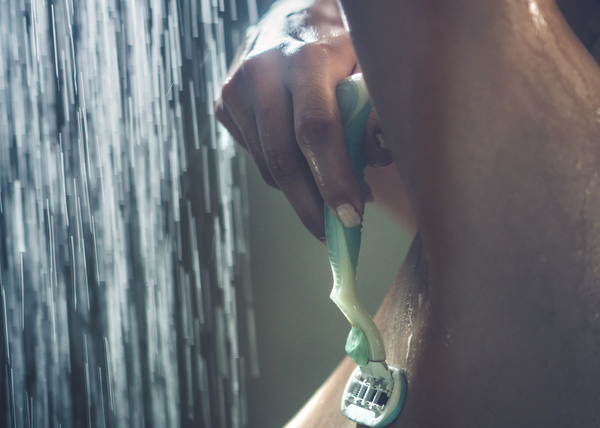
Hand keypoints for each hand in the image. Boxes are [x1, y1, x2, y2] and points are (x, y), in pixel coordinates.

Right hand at [215, 0, 390, 239]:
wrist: (291, 16)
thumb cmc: (341, 45)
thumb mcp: (368, 66)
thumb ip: (375, 109)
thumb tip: (375, 157)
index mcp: (305, 58)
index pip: (315, 130)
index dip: (333, 179)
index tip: (351, 217)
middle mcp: (262, 72)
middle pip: (283, 159)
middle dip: (311, 205)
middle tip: (335, 234)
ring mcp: (236, 88)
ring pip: (267, 166)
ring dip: (301, 193)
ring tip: (332, 198)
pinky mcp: (223, 103)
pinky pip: (256, 156)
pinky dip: (282, 173)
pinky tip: (305, 165)